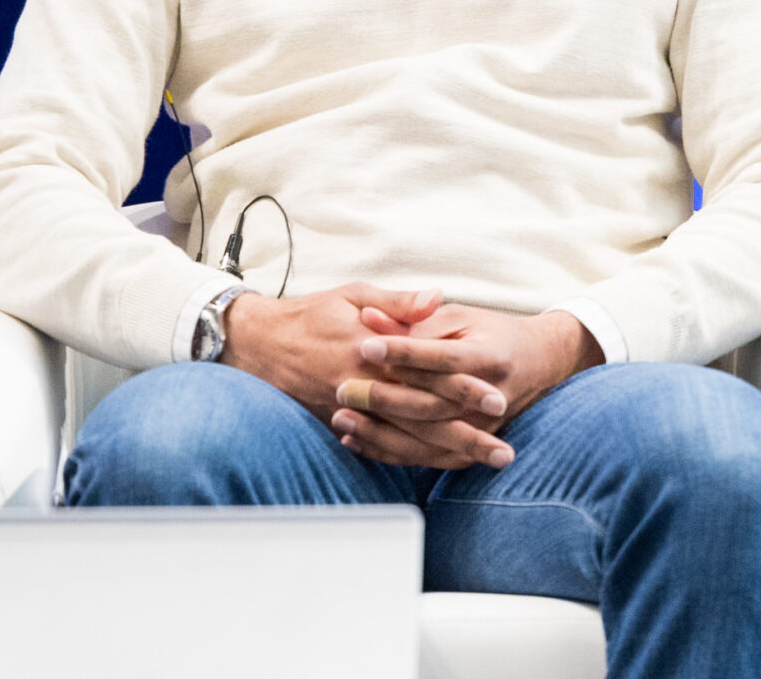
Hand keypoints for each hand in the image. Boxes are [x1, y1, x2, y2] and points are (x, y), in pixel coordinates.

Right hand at [222, 283, 517, 469]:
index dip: (463, 388)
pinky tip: (444, 465)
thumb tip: (436, 298)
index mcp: (373, 352)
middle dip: (465, 434)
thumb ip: (399, 302)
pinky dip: (413, 459)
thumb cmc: (311, 314)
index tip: (496, 398)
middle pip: (423, 417)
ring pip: (407, 440)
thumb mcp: (354, 294)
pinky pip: (382, 448)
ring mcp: (351, 411)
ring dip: (448, 454)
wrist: (256, 344)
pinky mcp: (340, 425)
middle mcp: (364, 387)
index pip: (427, 374)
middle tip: (504, 450)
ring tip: (486, 464)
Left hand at [329, 303, 603, 468]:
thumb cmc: (492, 332)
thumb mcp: (459, 316)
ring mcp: (485, 425)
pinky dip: (390, 452)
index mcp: (490, 356)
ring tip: (342, 419)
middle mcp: (491, 395)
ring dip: (380, 432)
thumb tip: (368, 316)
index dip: (404, 352)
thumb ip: (415, 319)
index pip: (442, 357)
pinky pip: (428, 456)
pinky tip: (357, 441)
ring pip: (427, 437)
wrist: (539, 361)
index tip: (365, 346)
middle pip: (431, 403)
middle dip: (384, 398)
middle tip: (343, 389)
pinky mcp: (474, 443)